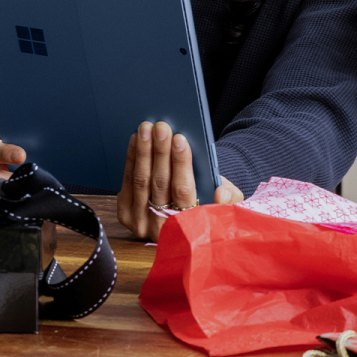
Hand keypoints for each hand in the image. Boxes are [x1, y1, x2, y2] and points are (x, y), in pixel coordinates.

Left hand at [116, 121, 244, 240]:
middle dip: (160, 151)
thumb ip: (230, 197)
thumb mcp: (227, 201)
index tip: (180, 139)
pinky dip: (132, 158)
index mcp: (189, 226)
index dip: (181, 164)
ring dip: (143, 151)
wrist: (183, 216)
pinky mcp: (125, 215)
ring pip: (141, 181)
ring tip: (147, 128)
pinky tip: (137, 140)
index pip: (184, 190)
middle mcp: (162, 229)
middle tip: (161, 127)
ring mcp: (141, 223)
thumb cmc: (207, 201)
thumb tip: (220, 193)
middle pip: (160, 183)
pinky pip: (127, 182)